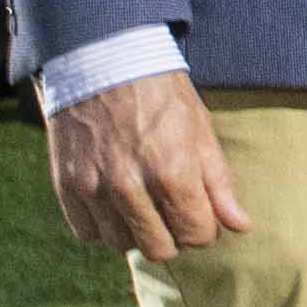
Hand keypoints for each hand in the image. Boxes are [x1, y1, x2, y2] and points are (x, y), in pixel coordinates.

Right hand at [48, 69, 247, 257]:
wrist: (103, 56)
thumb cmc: (159, 91)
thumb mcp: (199, 128)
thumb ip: (218, 182)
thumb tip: (239, 225)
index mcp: (171, 171)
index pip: (197, 234)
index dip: (204, 227)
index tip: (198, 210)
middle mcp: (130, 185)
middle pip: (159, 249)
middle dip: (172, 234)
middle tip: (170, 209)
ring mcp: (94, 187)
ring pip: (121, 243)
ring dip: (136, 230)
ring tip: (141, 201)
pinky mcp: (66, 184)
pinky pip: (87, 232)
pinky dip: (102, 223)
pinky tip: (113, 199)